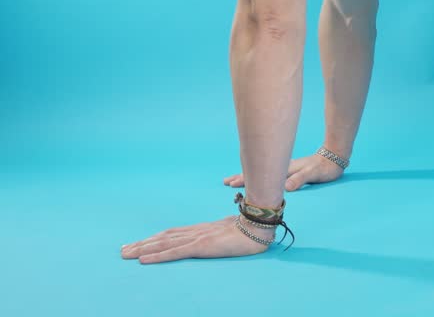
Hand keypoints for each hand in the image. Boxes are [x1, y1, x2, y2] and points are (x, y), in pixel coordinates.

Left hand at [121, 216, 269, 263]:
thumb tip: (217, 237)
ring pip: (163, 244)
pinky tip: (144, 260)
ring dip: (143, 249)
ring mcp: (197, 238)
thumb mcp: (231, 231)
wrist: (259, 226)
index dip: (154, 238)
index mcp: (202, 229)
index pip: (172, 234)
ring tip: (126, 254)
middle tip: (123, 250)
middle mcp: (195, 232)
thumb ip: (221, 233)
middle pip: (162, 237)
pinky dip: (157, 256)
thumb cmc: (250, 228)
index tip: (139, 243)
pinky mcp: (201, 246)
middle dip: (142, 244)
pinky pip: (174, 252)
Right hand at [224, 151, 345, 191]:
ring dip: (249, 175)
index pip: (261, 175)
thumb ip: (300, 179)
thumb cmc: (323, 168)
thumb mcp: (312, 174)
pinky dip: (259, 175)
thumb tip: (286, 187)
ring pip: (262, 171)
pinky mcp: (289, 170)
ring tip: (234, 180)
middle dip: (242, 176)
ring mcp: (285, 168)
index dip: (246, 179)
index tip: (231, 183)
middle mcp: (282, 168)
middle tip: (225, 182)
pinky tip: (255, 178)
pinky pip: (269, 172)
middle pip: (258, 172)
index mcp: (284, 170)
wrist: (333, 159)